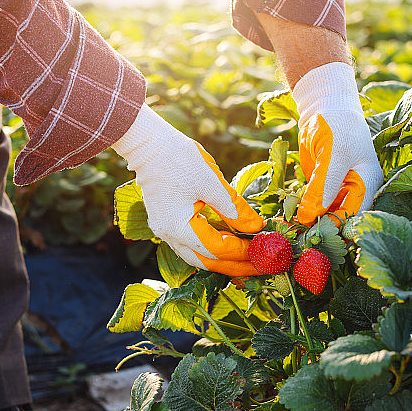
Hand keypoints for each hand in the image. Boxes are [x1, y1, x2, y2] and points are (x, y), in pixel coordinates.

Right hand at [113, 105, 263, 275]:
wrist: (148, 144)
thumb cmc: (179, 159)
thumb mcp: (212, 182)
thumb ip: (235, 208)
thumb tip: (256, 227)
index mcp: (178, 226)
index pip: (217, 248)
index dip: (242, 251)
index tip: (263, 249)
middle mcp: (169, 235)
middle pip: (206, 262)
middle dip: (234, 266)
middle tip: (260, 266)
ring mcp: (165, 230)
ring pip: (197, 256)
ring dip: (222, 261)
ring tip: (246, 260)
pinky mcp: (167, 223)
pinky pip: (191, 245)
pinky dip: (210, 249)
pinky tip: (227, 245)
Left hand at [292, 63, 383, 224]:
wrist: (324, 105)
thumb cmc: (336, 125)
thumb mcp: (332, 155)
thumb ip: (323, 187)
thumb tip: (309, 218)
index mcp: (367, 185)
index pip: (353, 217)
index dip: (334, 230)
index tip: (311, 238)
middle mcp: (356, 191)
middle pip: (339, 220)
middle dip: (319, 230)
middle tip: (295, 240)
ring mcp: (339, 190)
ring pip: (324, 215)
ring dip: (307, 223)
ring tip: (287, 232)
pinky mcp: (323, 187)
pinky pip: (313, 205)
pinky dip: (301, 211)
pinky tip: (286, 219)